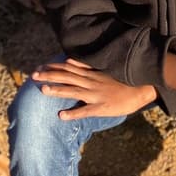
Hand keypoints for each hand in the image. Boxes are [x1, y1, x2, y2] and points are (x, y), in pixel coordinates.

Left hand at [33, 58, 156, 119]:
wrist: (142, 89)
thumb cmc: (123, 80)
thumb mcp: (104, 70)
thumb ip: (86, 66)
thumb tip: (69, 60)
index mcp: (92, 74)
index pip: (69, 69)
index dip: (53, 68)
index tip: (39, 67)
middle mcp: (92, 82)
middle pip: (67, 78)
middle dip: (50, 77)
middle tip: (33, 76)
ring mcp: (96, 95)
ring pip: (74, 91)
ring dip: (58, 91)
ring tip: (43, 91)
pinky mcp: (102, 107)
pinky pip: (86, 111)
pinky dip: (73, 113)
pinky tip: (61, 116)